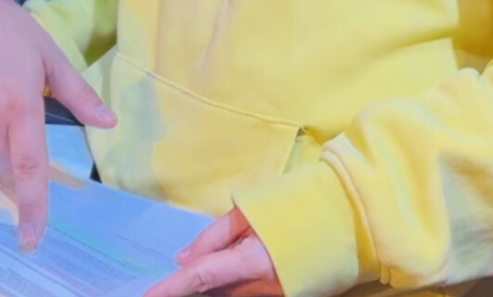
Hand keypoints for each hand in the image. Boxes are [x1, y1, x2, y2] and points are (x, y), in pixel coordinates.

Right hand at [0, 0, 115, 248]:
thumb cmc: (3, 25)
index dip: (33, 207)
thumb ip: (78, 93)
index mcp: (19, 107)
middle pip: (4, 159)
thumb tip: (108, 122)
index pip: (29, 169)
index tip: (32, 237)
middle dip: (13, 144)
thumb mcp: (47, 53)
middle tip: (13, 101)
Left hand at [143, 208, 282, 296]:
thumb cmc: (295, 205)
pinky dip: (228, 288)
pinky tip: (217, 277)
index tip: (146, 295)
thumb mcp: (249, 211)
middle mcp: (261, 287)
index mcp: (250, 260)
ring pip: (230, 296)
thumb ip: (214, 236)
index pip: (200, 278)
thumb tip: (183, 258)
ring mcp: (275, 296)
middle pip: (213, 293)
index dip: (170, 288)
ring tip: (188, 278)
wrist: (347, 219)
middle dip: (188, 289)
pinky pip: (247, 294)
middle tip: (164, 283)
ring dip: (209, 288)